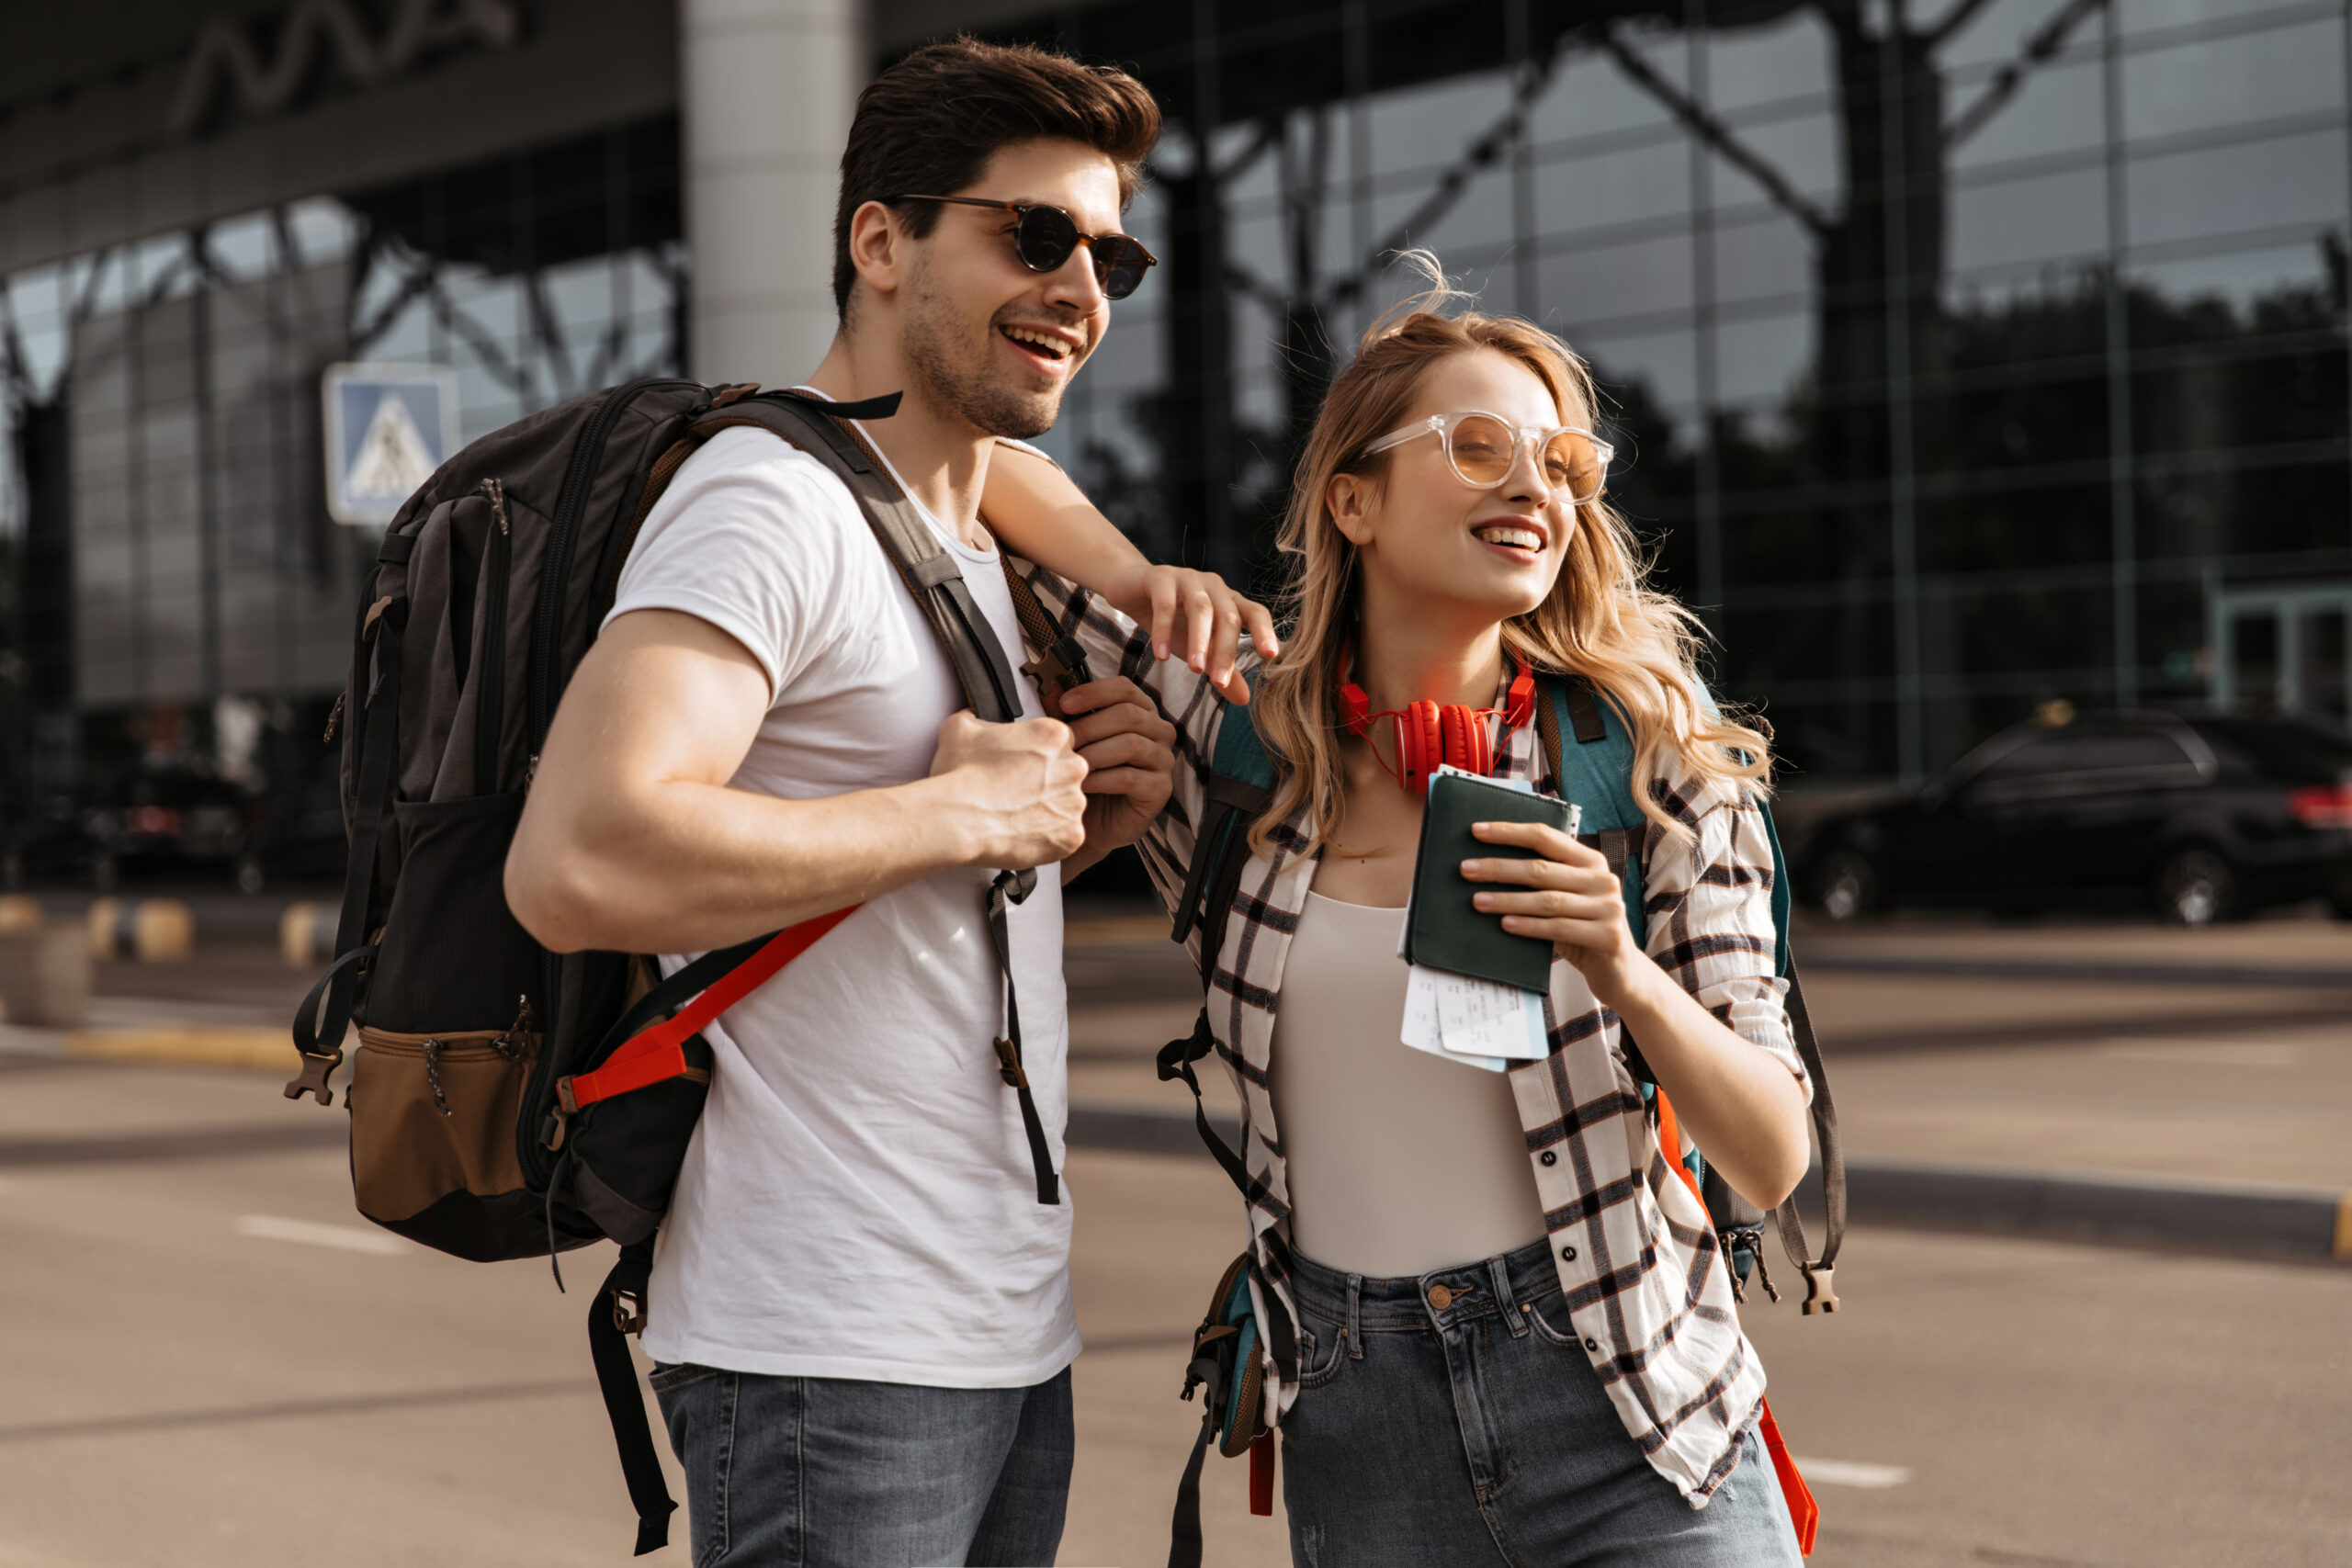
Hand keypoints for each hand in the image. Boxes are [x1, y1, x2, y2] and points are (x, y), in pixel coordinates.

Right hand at [928, 711, 1088, 868]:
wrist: (957, 819)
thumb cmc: (960, 774)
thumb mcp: (961, 727)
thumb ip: (978, 717)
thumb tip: (973, 716)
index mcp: (1054, 736)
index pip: (1060, 741)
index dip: (1040, 753)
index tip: (1025, 764)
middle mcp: (1072, 767)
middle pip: (1068, 772)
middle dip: (1049, 781)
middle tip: (1019, 792)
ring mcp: (1074, 804)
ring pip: (1068, 805)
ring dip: (1049, 809)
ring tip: (1017, 815)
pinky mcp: (1071, 836)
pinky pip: (1066, 837)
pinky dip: (1049, 838)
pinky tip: (1024, 834)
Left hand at [1056, 677, 1177, 859]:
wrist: (1090, 820)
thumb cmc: (1085, 775)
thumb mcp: (1072, 741)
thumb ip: (1065, 715)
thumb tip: (1052, 689)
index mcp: (1140, 711)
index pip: (1124, 688)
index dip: (1094, 692)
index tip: (1064, 704)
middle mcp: (1159, 731)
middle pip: (1129, 715)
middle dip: (1089, 726)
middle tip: (1063, 741)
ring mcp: (1164, 760)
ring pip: (1132, 745)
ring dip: (1094, 754)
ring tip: (1070, 765)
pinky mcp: (1161, 789)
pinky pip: (1131, 777)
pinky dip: (1101, 779)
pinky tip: (1082, 784)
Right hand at [1107, 566, 1279, 703]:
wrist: (1130, 587)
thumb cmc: (1171, 618)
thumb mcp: (1197, 647)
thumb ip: (1220, 669)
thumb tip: (1244, 699)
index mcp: (1229, 601)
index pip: (1255, 613)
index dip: (1265, 631)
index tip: (1270, 656)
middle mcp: (1214, 586)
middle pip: (1228, 617)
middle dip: (1226, 651)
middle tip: (1219, 682)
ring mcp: (1188, 578)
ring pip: (1200, 609)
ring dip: (1199, 641)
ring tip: (1195, 669)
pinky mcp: (1159, 577)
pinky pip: (1164, 604)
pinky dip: (1164, 630)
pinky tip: (1161, 655)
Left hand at [1460, 820, 1646, 1003]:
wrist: (1620, 973)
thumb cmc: (1581, 932)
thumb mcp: (1566, 900)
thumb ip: (1543, 882)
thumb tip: (1486, 868)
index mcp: (1591, 861)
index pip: (1546, 837)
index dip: (1510, 832)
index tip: (1477, 831)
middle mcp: (1603, 879)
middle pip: (1541, 869)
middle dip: (1499, 868)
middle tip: (1466, 870)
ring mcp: (1609, 907)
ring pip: (1547, 900)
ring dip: (1508, 900)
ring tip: (1477, 901)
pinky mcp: (1608, 936)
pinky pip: (1558, 928)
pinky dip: (1528, 926)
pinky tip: (1505, 925)